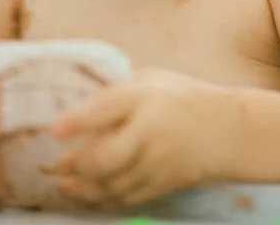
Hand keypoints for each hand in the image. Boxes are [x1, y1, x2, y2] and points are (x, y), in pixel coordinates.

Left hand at [49, 69, 237, 209]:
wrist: (226, 130)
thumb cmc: (183, 97)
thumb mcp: (151, 79)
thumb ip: (119, 89)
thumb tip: (82, 103)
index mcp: (145, 99)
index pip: (107, 107)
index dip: (77, 121)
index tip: (53, 130)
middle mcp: (148, 133)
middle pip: (104, 158)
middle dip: (73, 166)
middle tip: (52, 167)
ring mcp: (156, 164)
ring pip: (111, 185)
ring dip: (82, 189)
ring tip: (63, 187)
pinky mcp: (161, 184)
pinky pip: (126, 198)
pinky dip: (102, 200)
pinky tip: (88, 197)